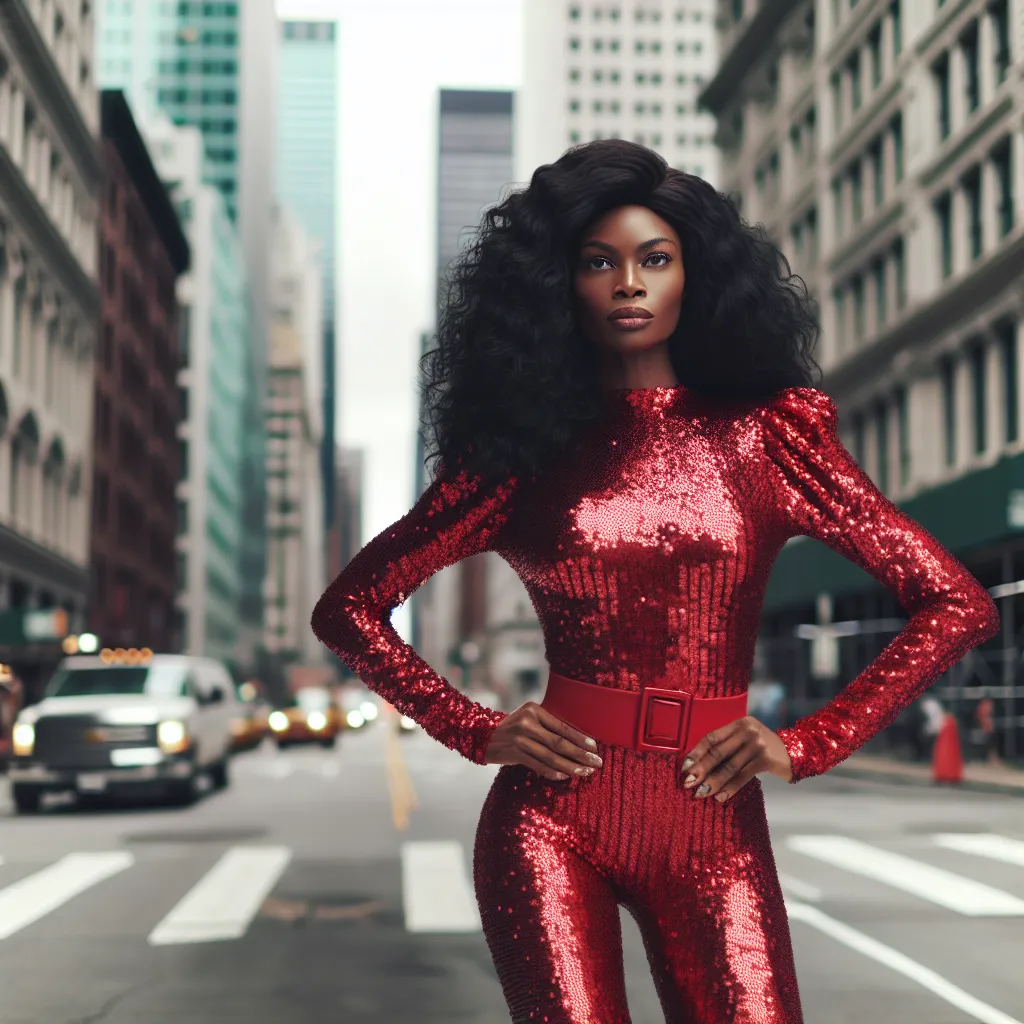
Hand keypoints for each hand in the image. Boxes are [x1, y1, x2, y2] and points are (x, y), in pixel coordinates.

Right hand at [484, 702, 603, 780]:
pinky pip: (538, 765)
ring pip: (551, 756)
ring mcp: (519, 737)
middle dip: (581, 754)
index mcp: (534, 709)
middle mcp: (527, 722)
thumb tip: (577, 742)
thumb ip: (548, 726)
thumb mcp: (529, 720)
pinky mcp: (513, 752)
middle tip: (596, 763)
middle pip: (560, 742)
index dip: (581, 738)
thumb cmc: (512, 729)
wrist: (482, 735)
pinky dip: (553, 772)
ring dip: (570, 766)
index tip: (595, 748)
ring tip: (584, 772)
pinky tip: (564, 776)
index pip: (563, 726)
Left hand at [679, 716, 791, 801]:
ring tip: (700, 793)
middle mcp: (748, 730)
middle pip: (718, 752)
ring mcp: (758, 744)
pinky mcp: (766, 759)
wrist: (794, 752)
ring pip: (729, 767)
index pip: (712, 737)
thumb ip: (727, 746)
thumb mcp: (745, 740)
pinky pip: (743, 776)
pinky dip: (730, 788)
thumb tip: (698, 765)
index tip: (685, 766)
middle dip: (701, 769)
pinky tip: (720, 797)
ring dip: (713, 782)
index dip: (697, 752)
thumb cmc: (762, 748)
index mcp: (739, 723)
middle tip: (688, 782)